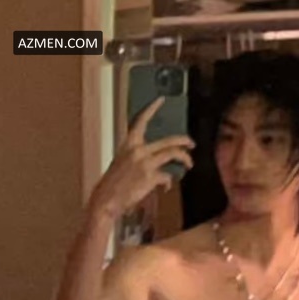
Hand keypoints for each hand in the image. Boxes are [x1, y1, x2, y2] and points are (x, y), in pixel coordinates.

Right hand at [91, 97, 193, 219]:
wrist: (106, 199)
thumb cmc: (112, 184)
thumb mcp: (122, 163)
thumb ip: (137, 157)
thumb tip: (153, 160)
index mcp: (128, 144)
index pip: (141, 121)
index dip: (151, 109)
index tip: (160, 100)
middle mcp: (138, 150)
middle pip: (168, 140)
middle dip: (183, 140)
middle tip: (191, 143)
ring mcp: (145, 163)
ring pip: (172, 153)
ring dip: (185, 158)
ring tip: (189, 164)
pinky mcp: (150, 177)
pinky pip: (167, 177)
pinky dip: (168, 183)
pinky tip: (166, 188)